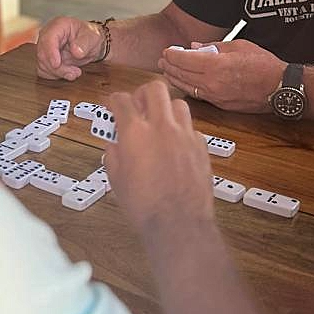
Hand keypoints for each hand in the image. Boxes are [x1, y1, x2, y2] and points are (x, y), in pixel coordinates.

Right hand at [35, 16, 105, 80]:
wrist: (89, 44)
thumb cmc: (89, 36)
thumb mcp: (92, 37)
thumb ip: (84, 43)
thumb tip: (76, 51)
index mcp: (58, 25)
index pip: (48, 39)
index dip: (50, 53)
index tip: (57, 64)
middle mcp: (47, 35)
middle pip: (43, 54)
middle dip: (57, 68)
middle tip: (74, 72)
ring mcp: (44, 47)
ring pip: (42, 64)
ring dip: (58, 73)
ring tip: (75, 72)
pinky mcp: (45, 58)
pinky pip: (43, 70)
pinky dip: (55, 75)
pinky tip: (67, 73)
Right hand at [103, 80, 213, 228]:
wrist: (178, 224)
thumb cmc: (143, 206)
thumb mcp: (116, 180)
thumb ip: (113, 155)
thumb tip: (115, 145)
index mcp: (135, 133)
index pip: (122, 100)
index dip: (113, 100)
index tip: (112, 105)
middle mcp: (162, 127)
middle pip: (154, 89)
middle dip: (142, 93)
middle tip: (138, 106)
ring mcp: (185, 136)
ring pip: (178, 104)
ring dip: (166, 109)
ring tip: (159, 123)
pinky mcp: (201, 148)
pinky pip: (192, 129)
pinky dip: (181, 131)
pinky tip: (176, 146)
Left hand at [158, 40, 283, 113]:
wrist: (281, 88)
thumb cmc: (264, 65)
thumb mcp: (239, 46)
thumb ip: (214, 46)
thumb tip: (194, 47)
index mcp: (216, 65)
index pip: (185, 59)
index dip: (172, 54)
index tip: (167, 50)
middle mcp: (212, 83)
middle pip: (182, 74)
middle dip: (169, 66)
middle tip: (162, 60)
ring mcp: (216, 96)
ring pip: (187, 87)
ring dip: (175, 78)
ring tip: (168, 71)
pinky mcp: (220, 105)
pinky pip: (198, 95)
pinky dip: (188, 87)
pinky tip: (184, 82)